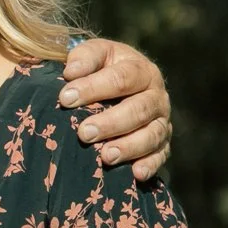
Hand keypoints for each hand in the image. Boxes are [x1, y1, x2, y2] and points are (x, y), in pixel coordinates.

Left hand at [59, 39, 171, 181]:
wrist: (124, 84)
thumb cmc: (104, 69)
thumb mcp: (96, 54)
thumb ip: (84, 57)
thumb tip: (71, 72)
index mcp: (141, 70)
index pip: (121, 78)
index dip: (93, 88)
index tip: (65, 99)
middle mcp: (157, 96)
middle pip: (138, 110)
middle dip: (111, 123)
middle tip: (84, 133)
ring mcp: (162, 121)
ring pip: (152, 135)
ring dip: (129, 147)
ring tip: (106, 156)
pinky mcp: (162, 144)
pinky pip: (160, 156)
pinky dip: (150, 165)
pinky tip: (136, 174)